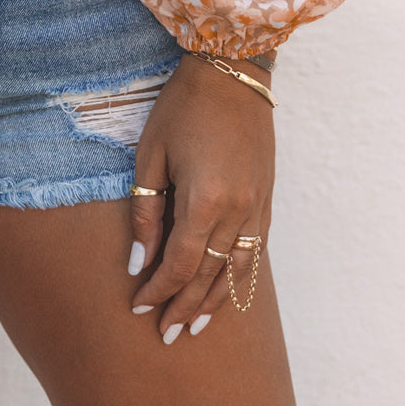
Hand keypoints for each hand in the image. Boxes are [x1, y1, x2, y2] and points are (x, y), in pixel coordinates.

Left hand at [127, 52, 275, 341]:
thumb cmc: (183, 107)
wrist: (232, 72)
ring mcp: (257, 207)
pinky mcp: (266, 199)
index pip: (181, 264)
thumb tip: (138, 260)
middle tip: (164, 333)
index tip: (138, 306)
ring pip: (236, 271)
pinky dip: (238, 277)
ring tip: (194, 325)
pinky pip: (255, 251)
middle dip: (184, 307)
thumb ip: (145, 209)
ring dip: (215, 302)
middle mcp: (237, 211)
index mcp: (205, 200)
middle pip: (209, 276)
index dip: (159, 289)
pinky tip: (226, 290)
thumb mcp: (151, 153)